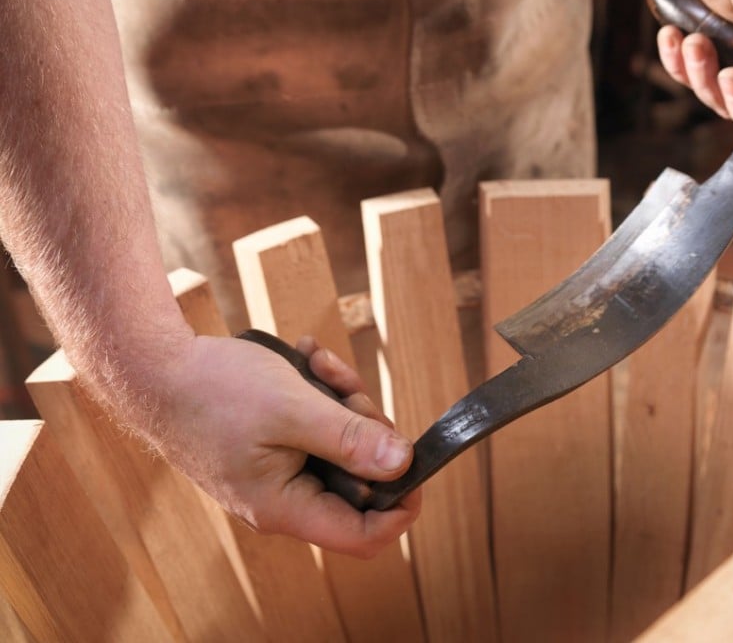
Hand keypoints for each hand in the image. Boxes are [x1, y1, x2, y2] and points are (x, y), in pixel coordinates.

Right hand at [154, 334, 420, 557]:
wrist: (154, 369)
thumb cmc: (213, 390)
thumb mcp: (293, 409)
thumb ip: (350, 440)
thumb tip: (403, 464)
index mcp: (286, 507)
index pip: (364, 536)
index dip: (402, 506)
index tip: (414, 460)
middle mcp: (283, 500)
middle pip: (359, 484)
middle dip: (368, 430)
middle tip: (351, 391)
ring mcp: (276, 475)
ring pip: (341, 450)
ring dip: (344, 403)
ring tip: (322, 363)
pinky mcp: (272, 449)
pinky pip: (317, 430)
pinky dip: (322, 395)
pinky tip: (310, 359)